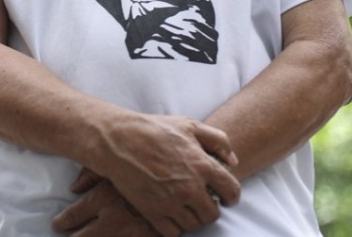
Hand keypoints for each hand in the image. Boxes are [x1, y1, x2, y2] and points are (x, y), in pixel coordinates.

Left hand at [53, 168, 159, 235]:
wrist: (183, 168)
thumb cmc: (146, 158)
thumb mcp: (118, 161)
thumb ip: (93, 173)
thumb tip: (75, 187)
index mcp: (102, 197)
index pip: (74, 215)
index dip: (64, 222)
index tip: (57, 225)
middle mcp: (114, 217)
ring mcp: (133, 230)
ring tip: (87, 235)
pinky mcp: (153, 235)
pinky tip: (127, 235)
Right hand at [88, 114, 240, 236]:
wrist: (118, 141)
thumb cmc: (153, 130)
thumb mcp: (189, 124)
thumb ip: (218, 140)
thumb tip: (233, 161)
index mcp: (202, 165)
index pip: (232, 191)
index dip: (231, 196)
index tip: (225, 197)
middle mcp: (190, 188)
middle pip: (212, 214)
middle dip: (209, 208)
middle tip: (200, 199)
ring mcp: (171, 203)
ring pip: (194, 225)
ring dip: (192, 217)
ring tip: (184, 204)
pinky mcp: (153, 212)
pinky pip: (173, 232)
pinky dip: (174, 226)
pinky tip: (170, 212)